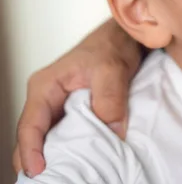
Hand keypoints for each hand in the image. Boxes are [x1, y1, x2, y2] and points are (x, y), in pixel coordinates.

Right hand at [12, 19, 141, 177]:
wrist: (125, 37)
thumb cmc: (112, 46)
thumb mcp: (111, 70)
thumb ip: (109, 99)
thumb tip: (110, 130)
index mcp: (46, 86)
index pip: (30, 124)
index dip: (30, 150)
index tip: (37, 171)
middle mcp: (47, 98)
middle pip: (34, 136)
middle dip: (35, 160)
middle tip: (48, 181)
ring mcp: (59, 105)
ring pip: (50, 137)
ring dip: (55, 155)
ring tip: (62, 176)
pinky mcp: (74, 110)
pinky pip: (67, 133)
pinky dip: (70, 148)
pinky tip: (79, 161)